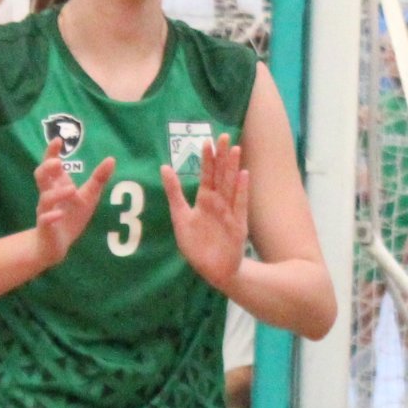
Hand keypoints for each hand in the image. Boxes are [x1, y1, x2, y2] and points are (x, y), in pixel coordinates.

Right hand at [33, 151, 114, 264]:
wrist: (57, 245)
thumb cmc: (72, 216)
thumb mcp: (89, 196)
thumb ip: (98, 178)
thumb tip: (111, 158)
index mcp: (57, 185)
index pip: (50, 165)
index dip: (51, 153)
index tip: (58, 140)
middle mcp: (48, 195)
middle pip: (40, 176)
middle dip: (47, 168)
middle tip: (58, 163)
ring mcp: (46, 211)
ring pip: (45, 198)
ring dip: (57, 193)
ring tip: (72, 189)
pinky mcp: (46, 227)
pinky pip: (45, 220)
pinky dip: (51, 217)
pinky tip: (59, 214)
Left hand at [163, 132, 251, 294]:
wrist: (213, 270)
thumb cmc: (197, 245)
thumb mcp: (180, 217)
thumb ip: (174, 193)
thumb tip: (164, 167)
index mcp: (204, 200)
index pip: (206, 175)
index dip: (207, 159)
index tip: (206, 141)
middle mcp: (218, 203)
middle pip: (221, 175)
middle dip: (222, 157)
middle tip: (223, 136)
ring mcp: (230, 212)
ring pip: (231, 186)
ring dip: (233, 168)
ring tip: (234, 149)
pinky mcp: (238, 225)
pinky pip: (240, 205)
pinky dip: (241, 190)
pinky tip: (244, 175)